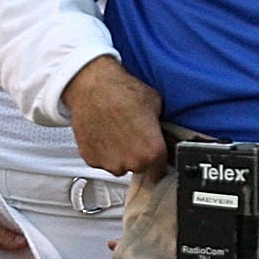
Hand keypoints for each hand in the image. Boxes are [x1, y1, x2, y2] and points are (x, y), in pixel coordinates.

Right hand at [63, 58, 166, 177]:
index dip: (158, 164)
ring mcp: (110, 163)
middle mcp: (132, 162)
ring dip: (119, 155)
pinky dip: (103, 151)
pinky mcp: (92, 159)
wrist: (93, 86)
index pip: (160, 172)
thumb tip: (166, 136)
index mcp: (153, 152)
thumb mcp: (156, 106)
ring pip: (119, 166)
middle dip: (138, 156)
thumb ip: (163, 129)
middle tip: (133, 135)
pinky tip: (104, 132)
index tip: (155, 159)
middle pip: (139, 168)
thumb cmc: (122, 91)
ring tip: (117, 131)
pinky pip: (101, 160)